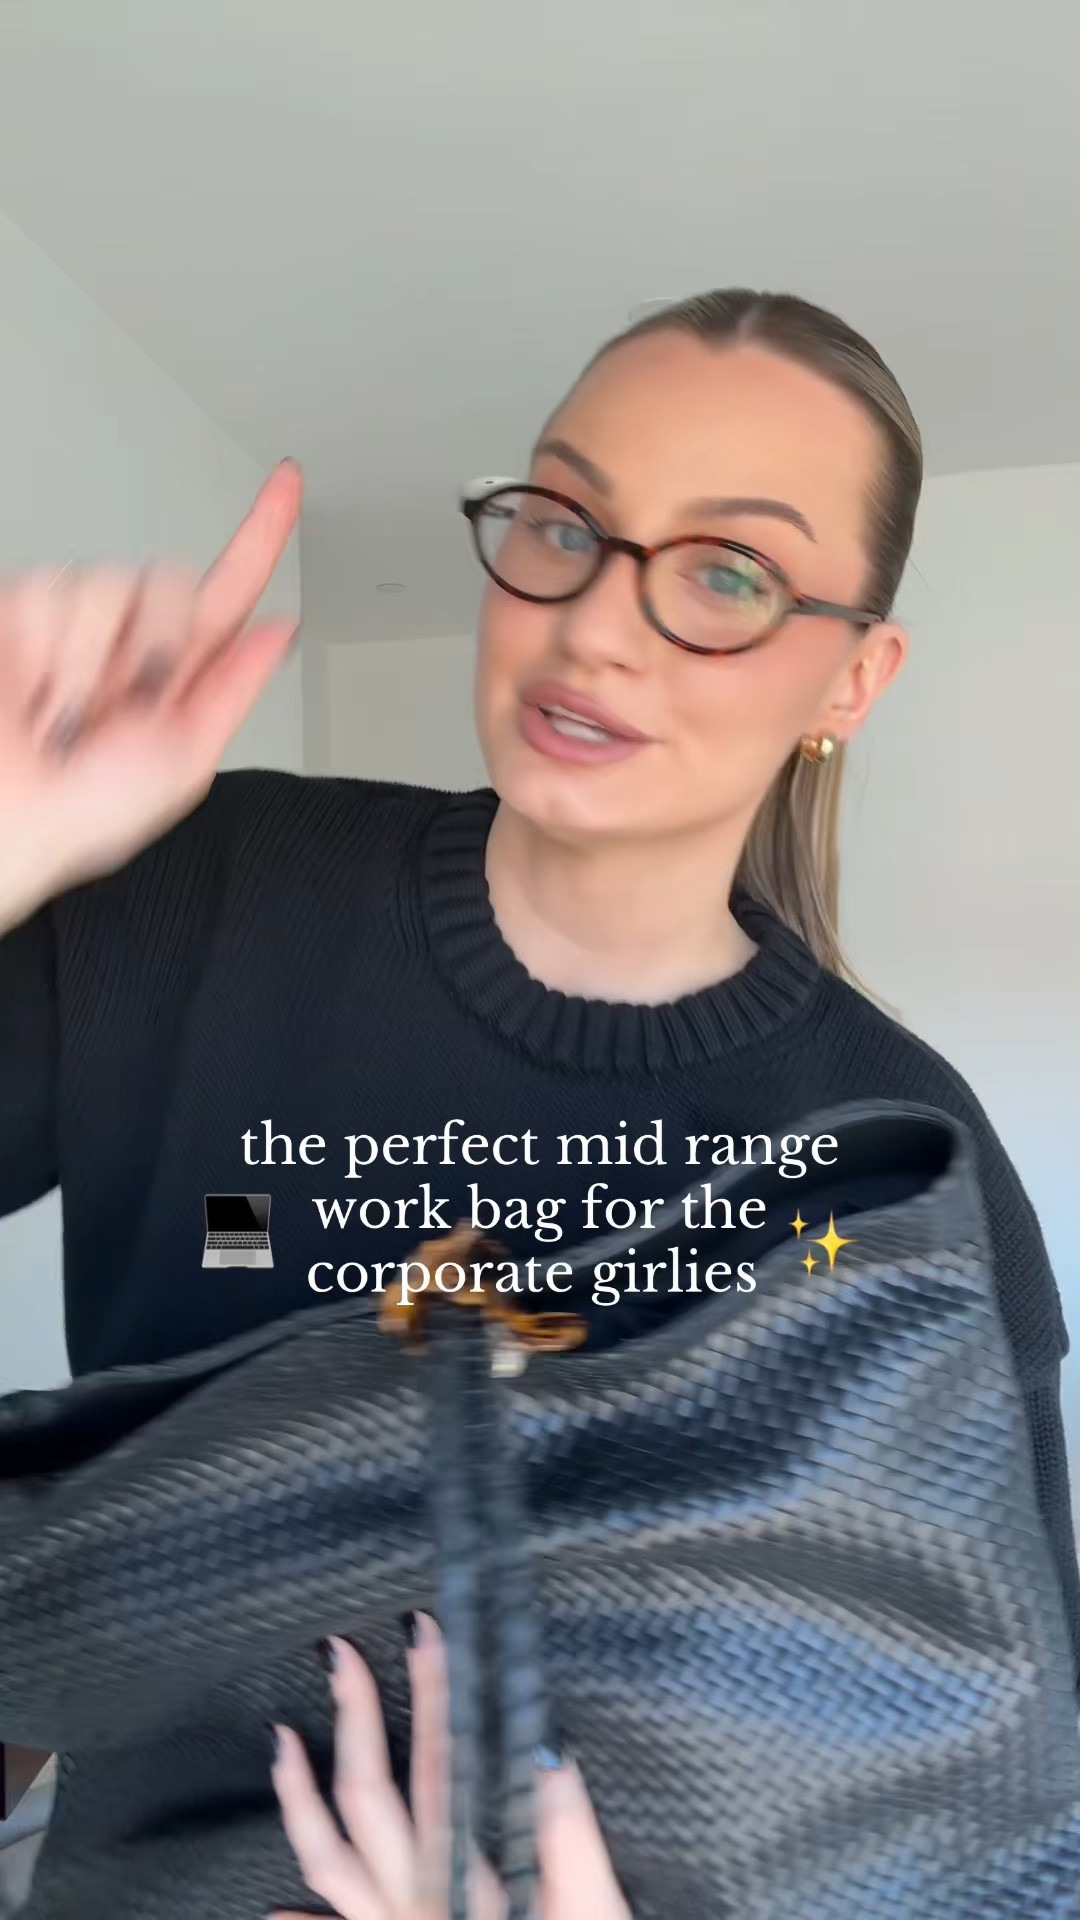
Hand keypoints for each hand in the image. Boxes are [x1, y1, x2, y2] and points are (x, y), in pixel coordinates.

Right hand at [0, 460, 301, 934]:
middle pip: (172, 578)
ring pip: (107, 581)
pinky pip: (48, 591)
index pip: (229, 589)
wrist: (3, 818)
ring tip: (63, 714)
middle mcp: (126, 640)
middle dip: (159, 638)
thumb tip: (278, 629)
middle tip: (124, 705)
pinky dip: (44, 653)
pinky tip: (31, 694)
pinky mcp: (16, 609)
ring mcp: (71, 623)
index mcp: (176, 676)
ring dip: (89, 659)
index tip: (287, 481)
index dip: (262, 531)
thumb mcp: (181, 767)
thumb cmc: (79, 815)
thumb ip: (232, 691)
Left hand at [269, 1616, 629, 1919]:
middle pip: (371, 1797)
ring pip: (327, 1860)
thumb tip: (552, 1756)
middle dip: (356, 1715)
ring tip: (282, 1739)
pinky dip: (302, 1915)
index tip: (422, 1634)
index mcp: (464, 1883)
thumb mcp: (593, 1914)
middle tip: (341, 1651)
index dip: (428, 1695)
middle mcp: (416, 1907)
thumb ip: (573, 1842)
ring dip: (299, 1794)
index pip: (439, 1767)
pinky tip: (275, 1909)